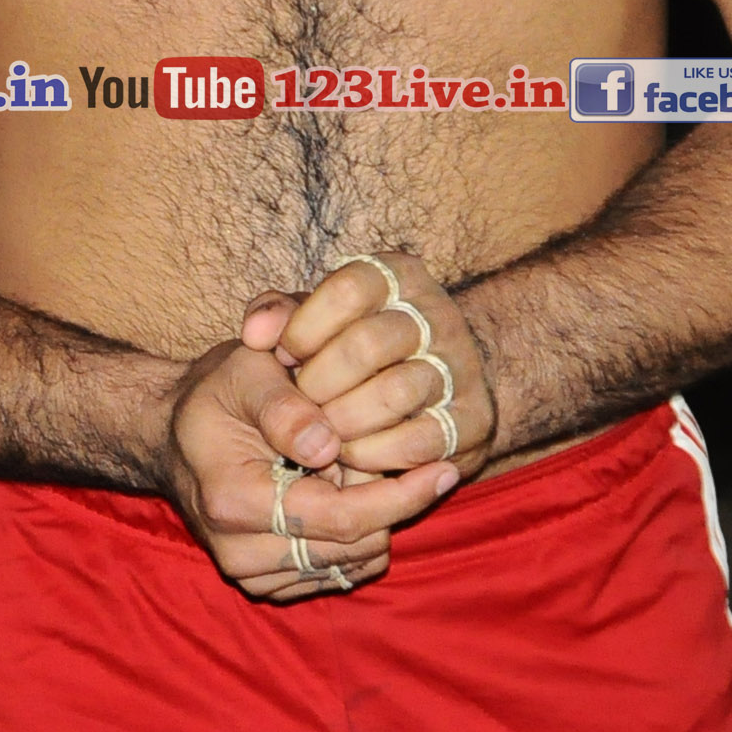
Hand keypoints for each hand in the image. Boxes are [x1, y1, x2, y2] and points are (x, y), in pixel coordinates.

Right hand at [155, 341, 455, 602]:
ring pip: (347, 566)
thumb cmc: (216, 392)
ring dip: (372, 523)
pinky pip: (334, 576)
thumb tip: (328, 446)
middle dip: (388, 505)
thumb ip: (285, 405)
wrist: (173, 434)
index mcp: (233, 499)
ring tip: (358, 471)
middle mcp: (237, 551)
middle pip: (350, 548)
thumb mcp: (245, 371)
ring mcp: (248, 574)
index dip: (399, 495)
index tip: (445, 468)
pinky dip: (354, 542)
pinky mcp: (262, 585)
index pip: (340, 518)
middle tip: (395, 456)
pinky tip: (345, 497)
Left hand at [241, 250, 499, 486]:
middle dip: (321, 381)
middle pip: (370, 343)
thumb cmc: (346, 349)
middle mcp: (436, 314)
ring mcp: (461, 366)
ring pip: (398, 393)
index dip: (306, 326)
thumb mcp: (311, 319)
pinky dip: (376, 454)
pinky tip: (351, 455)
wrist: (427, 390)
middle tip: (302, 401)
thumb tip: (255, 334)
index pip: (349, 288)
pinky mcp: (475, 419)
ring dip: (346, 422)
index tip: (283, 354)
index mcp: (397, 277)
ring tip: (322, 431)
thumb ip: (276, 314)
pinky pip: (421, 441)